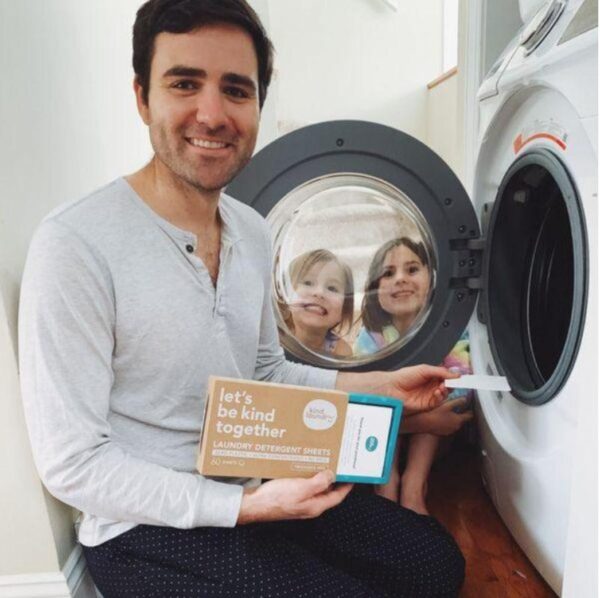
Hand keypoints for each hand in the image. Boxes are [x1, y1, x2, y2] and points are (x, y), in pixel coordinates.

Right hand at [236, 470, 352, 524]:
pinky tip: (305, 466)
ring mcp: (300, 501)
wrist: (254, 505)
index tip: (353, 475)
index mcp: (315, 505)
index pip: (337, 496)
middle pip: (327, 492)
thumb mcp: (301, 489)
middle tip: (339, 464)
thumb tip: (331, 475)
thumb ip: (318, 483)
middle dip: (334, 479)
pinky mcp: (291, 496)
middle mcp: (310, 505)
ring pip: (316, 488)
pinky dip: (308, 476)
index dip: (346, 486)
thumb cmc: (276, 499)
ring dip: (321, 476)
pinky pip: (304, 485)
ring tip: (325, 461)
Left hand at [377, 365, 459, 414]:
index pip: (446, 376)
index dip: (453, 377)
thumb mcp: (424, 369)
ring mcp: (430, 395)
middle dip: (451, 383)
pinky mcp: (427, 404)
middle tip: (452, 381)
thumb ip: (441, 371)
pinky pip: (438, 401)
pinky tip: (437, 392)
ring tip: (441, 386)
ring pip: (445, 394)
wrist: (393, 388)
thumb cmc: (404, 376)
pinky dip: (441, 396)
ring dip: (446, 390)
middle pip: (448, 385)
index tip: (459, 376)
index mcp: (431, 376)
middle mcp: (431, 386)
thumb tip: (456, 374)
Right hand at [402, 397, 473, 434]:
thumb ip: (458, 402)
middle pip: (461, 420)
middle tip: (457, 409)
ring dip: (453, 419)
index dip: (469, 411)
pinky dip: (446, 423)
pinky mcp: (443, 432)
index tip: (469, 409)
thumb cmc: (435, 413)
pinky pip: (447, 427)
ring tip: (448, 413)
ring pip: (454, 424)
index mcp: (458, 420)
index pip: (469, 416)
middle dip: (460, 415)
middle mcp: (455, 427)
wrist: (423, 423)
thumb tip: (465, 399)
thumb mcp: (447, 404)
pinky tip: (441, 418)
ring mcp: (449, 431)